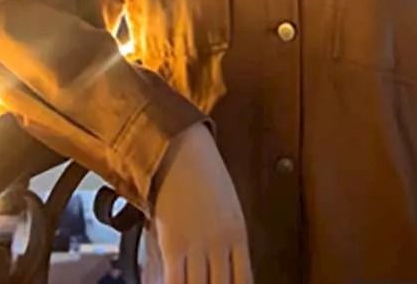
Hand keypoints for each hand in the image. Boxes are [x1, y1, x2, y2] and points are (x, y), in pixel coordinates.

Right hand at [152, 123, 252, 283]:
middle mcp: (221, 243)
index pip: (243, 282)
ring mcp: (198, 245)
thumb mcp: (225, 204)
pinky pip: (175, 282)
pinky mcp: (173, 243)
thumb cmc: (201, 172)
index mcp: (238, 234)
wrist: (180, 147)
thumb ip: (226, 238)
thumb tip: (223, 267)